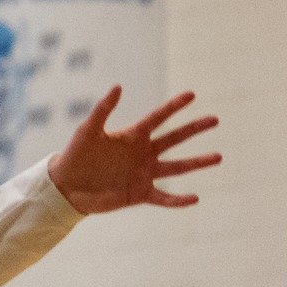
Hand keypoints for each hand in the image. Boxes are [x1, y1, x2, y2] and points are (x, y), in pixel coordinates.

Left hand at [48, 88, 220, 214]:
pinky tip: (195, 198)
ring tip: (218, 156)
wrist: (67, 186)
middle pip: (174, 139)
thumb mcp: (88, 130)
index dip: (174, 106)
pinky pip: (164, 197)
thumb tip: (118, 86)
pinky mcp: (140, 194)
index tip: (192, 95)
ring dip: (197, 162)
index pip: (158, 118)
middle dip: (194, 129)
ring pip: (177, 167)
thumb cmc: (76, 154)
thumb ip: (103, 109)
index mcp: (133, 135)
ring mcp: (144, 173)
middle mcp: (143, 153)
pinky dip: (179, 200)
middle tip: (215, 119)